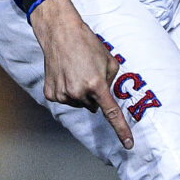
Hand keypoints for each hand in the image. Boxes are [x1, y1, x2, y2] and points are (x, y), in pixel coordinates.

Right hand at [28, 0, 131, 147]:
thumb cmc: (89, 45)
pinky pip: (65, 99)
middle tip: (91, 74)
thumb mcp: (110, 62)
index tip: (128, 145)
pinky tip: (66, 75)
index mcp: (96, 85)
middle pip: (94, 105)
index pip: (112, 114)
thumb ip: (111, 83)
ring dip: (81, 92)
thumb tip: (105, 99)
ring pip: (79, 103)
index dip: (122, 130)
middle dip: (96, 95)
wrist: (61, 35)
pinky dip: (68, 91)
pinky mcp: (50, 94)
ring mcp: (62, 95)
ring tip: (78, 71)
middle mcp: (78, 93)